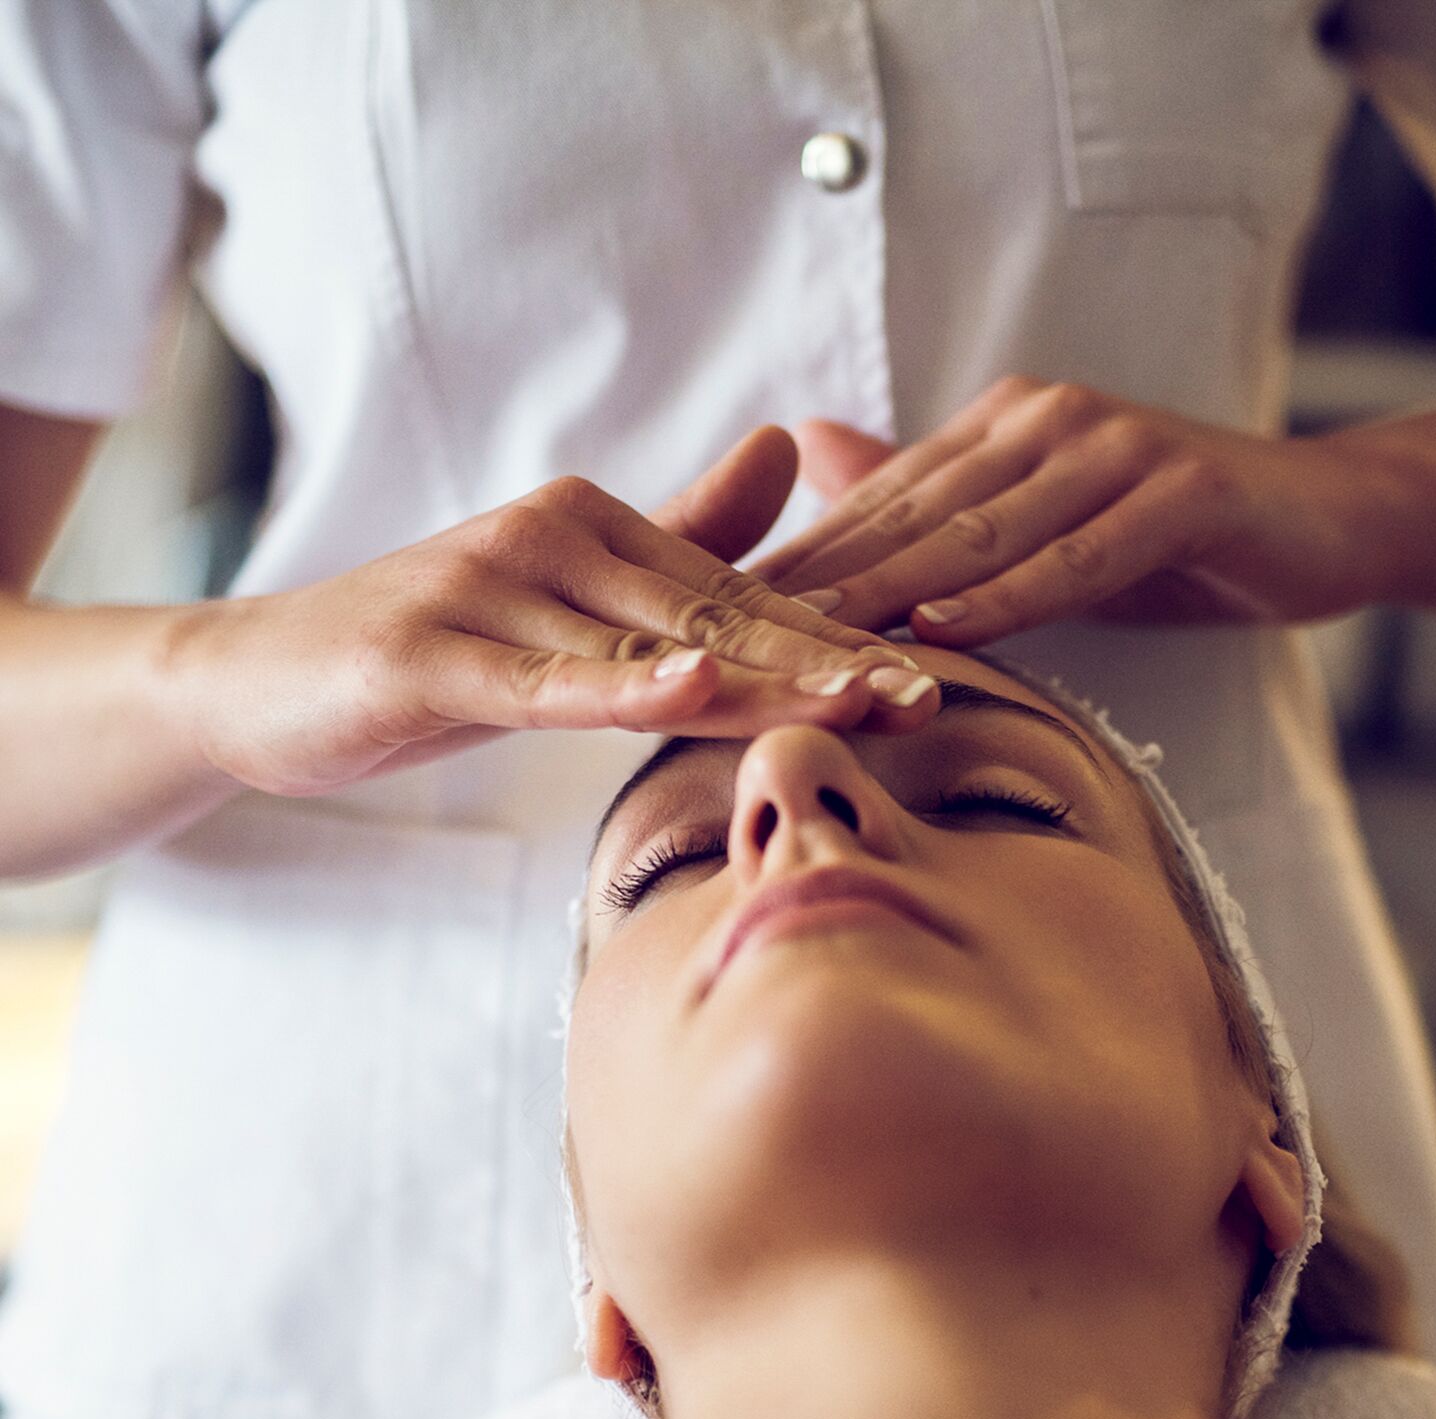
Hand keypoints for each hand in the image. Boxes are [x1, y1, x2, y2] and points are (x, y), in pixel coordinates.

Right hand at [163, 428, 936, 796]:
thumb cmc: (432, 648)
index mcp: (596, 529)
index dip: (834, 643)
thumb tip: (785, 453)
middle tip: (927, 700)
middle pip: (715, 616)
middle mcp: (554, 540)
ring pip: (646, 648)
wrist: (263, 679)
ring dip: (759, 679)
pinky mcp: (432, 655)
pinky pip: (543, 682)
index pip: (738, 598)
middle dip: (826, 664)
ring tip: (858, 703)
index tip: (928, 681)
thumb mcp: (562, 601)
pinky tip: (693, 685)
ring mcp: (490, 592)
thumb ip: (674, 533)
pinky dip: (618, 687)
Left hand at [750, 378, 1396, 644]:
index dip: (794, 562)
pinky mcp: (1179, 491)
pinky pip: (1079, 556)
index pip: (880, 505)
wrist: (1323, 518)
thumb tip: (822, 457)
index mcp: (999, 431)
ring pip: (981, 536)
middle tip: (726, 637)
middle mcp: (1044, 423)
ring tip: (809, 644)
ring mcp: (1112, 449)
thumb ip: (942, 500)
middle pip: (910, 518)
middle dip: (815, 582)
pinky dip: (1010, 596)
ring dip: (891, 593)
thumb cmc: (1168, 535)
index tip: (710, 616)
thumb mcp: (1041, 527)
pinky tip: (944, 629)